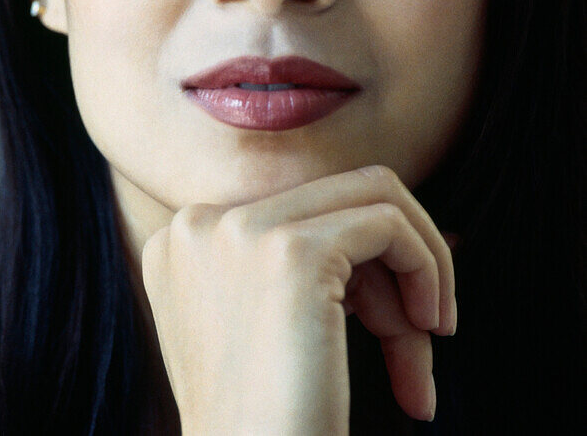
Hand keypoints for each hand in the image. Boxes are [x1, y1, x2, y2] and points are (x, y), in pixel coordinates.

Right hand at [140, 165, 455, 434]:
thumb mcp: (264, 329)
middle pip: (331, 199)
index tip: (392, 322)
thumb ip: (304, 272)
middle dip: (389, 266)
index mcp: (179, 244)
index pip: (291, 212)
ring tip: (429, 342)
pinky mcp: (291, 251)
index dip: (355, 267)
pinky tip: (430, 333)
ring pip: (369, 196)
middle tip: (419, 337)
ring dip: (420, 266)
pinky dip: (429, 269)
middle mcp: (198, 225)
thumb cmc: (267, 424)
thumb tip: (417, 227)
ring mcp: (238, 231)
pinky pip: (390, 224)